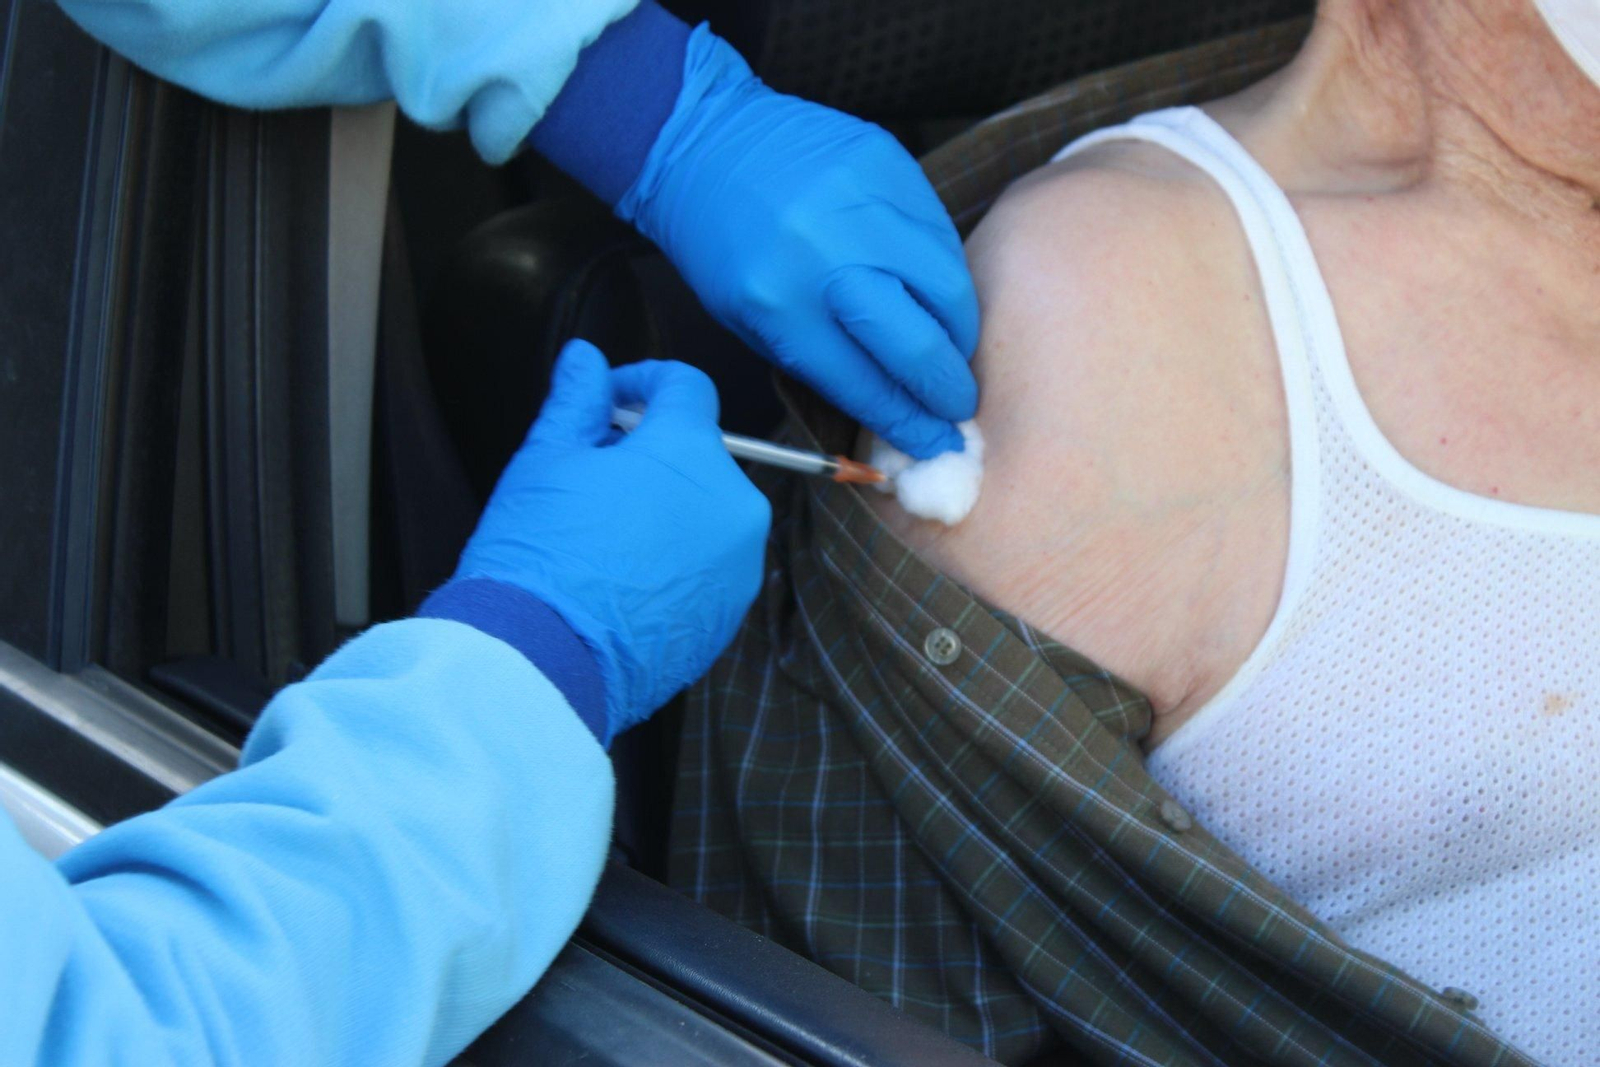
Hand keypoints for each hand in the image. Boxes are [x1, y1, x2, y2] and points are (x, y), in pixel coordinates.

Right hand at [456, 340, 770, 734]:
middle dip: (651, 452)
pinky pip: (707, 564)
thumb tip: (586, 360)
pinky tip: (622, 578)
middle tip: (591, 476)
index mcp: (692, 452)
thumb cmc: (539, 554)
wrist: (542, 662)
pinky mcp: (730, 613)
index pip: (688, 387)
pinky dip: (674, 559)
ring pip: (705, 511)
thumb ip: (577, 400)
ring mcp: (739, 565)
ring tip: (602, 537)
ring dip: (665, 508)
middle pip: (699, 453)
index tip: (608, 401)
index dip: (644, 381)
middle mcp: (734, 504)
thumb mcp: (546, 460)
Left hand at [617, 27, 979, 459]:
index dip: (909, 422)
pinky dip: (946, 273)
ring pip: (947, 286)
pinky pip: (941, 234)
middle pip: (917, 343)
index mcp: (781, 306)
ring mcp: (864, 205)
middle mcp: (827, 256)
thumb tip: (898, 406)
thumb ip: (825, 363)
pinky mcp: (889, 164)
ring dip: (959, 331)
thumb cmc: (726, 246)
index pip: (865, 384)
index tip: (937, 442)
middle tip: (958, 406)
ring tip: (953, 350)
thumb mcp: (751, 321)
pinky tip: (938, 292)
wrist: (708, 143)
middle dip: (947, 387)